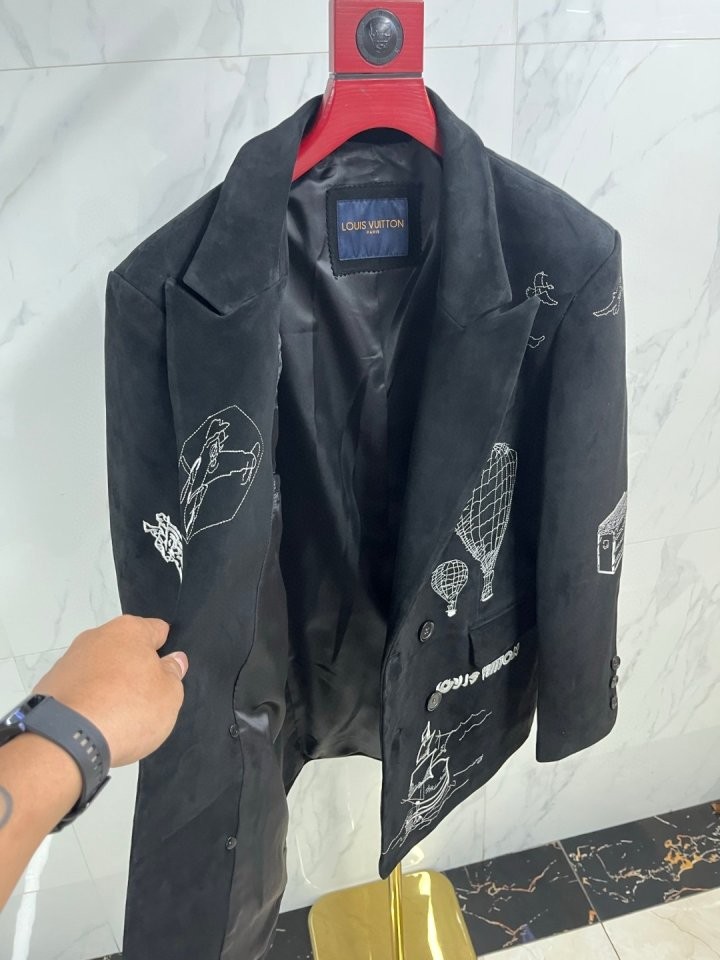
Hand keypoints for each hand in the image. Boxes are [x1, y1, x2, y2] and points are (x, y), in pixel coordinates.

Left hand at [30, 615, 188, 766]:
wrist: (67, 739)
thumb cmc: (127, 709)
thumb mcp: (169, 694)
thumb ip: (173, 673)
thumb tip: (172, 660)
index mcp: (129, 630)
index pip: (158, 630)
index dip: (166, 652)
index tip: (168, 674)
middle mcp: (96, 636)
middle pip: (125, 650)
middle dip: (135, 670)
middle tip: (145, 700)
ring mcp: (69, 660)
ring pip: (100, 670)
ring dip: (110, 687)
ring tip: (118, 718)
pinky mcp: (50, 685)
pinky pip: (80, 690)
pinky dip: (88, 702)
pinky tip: (94, 724)